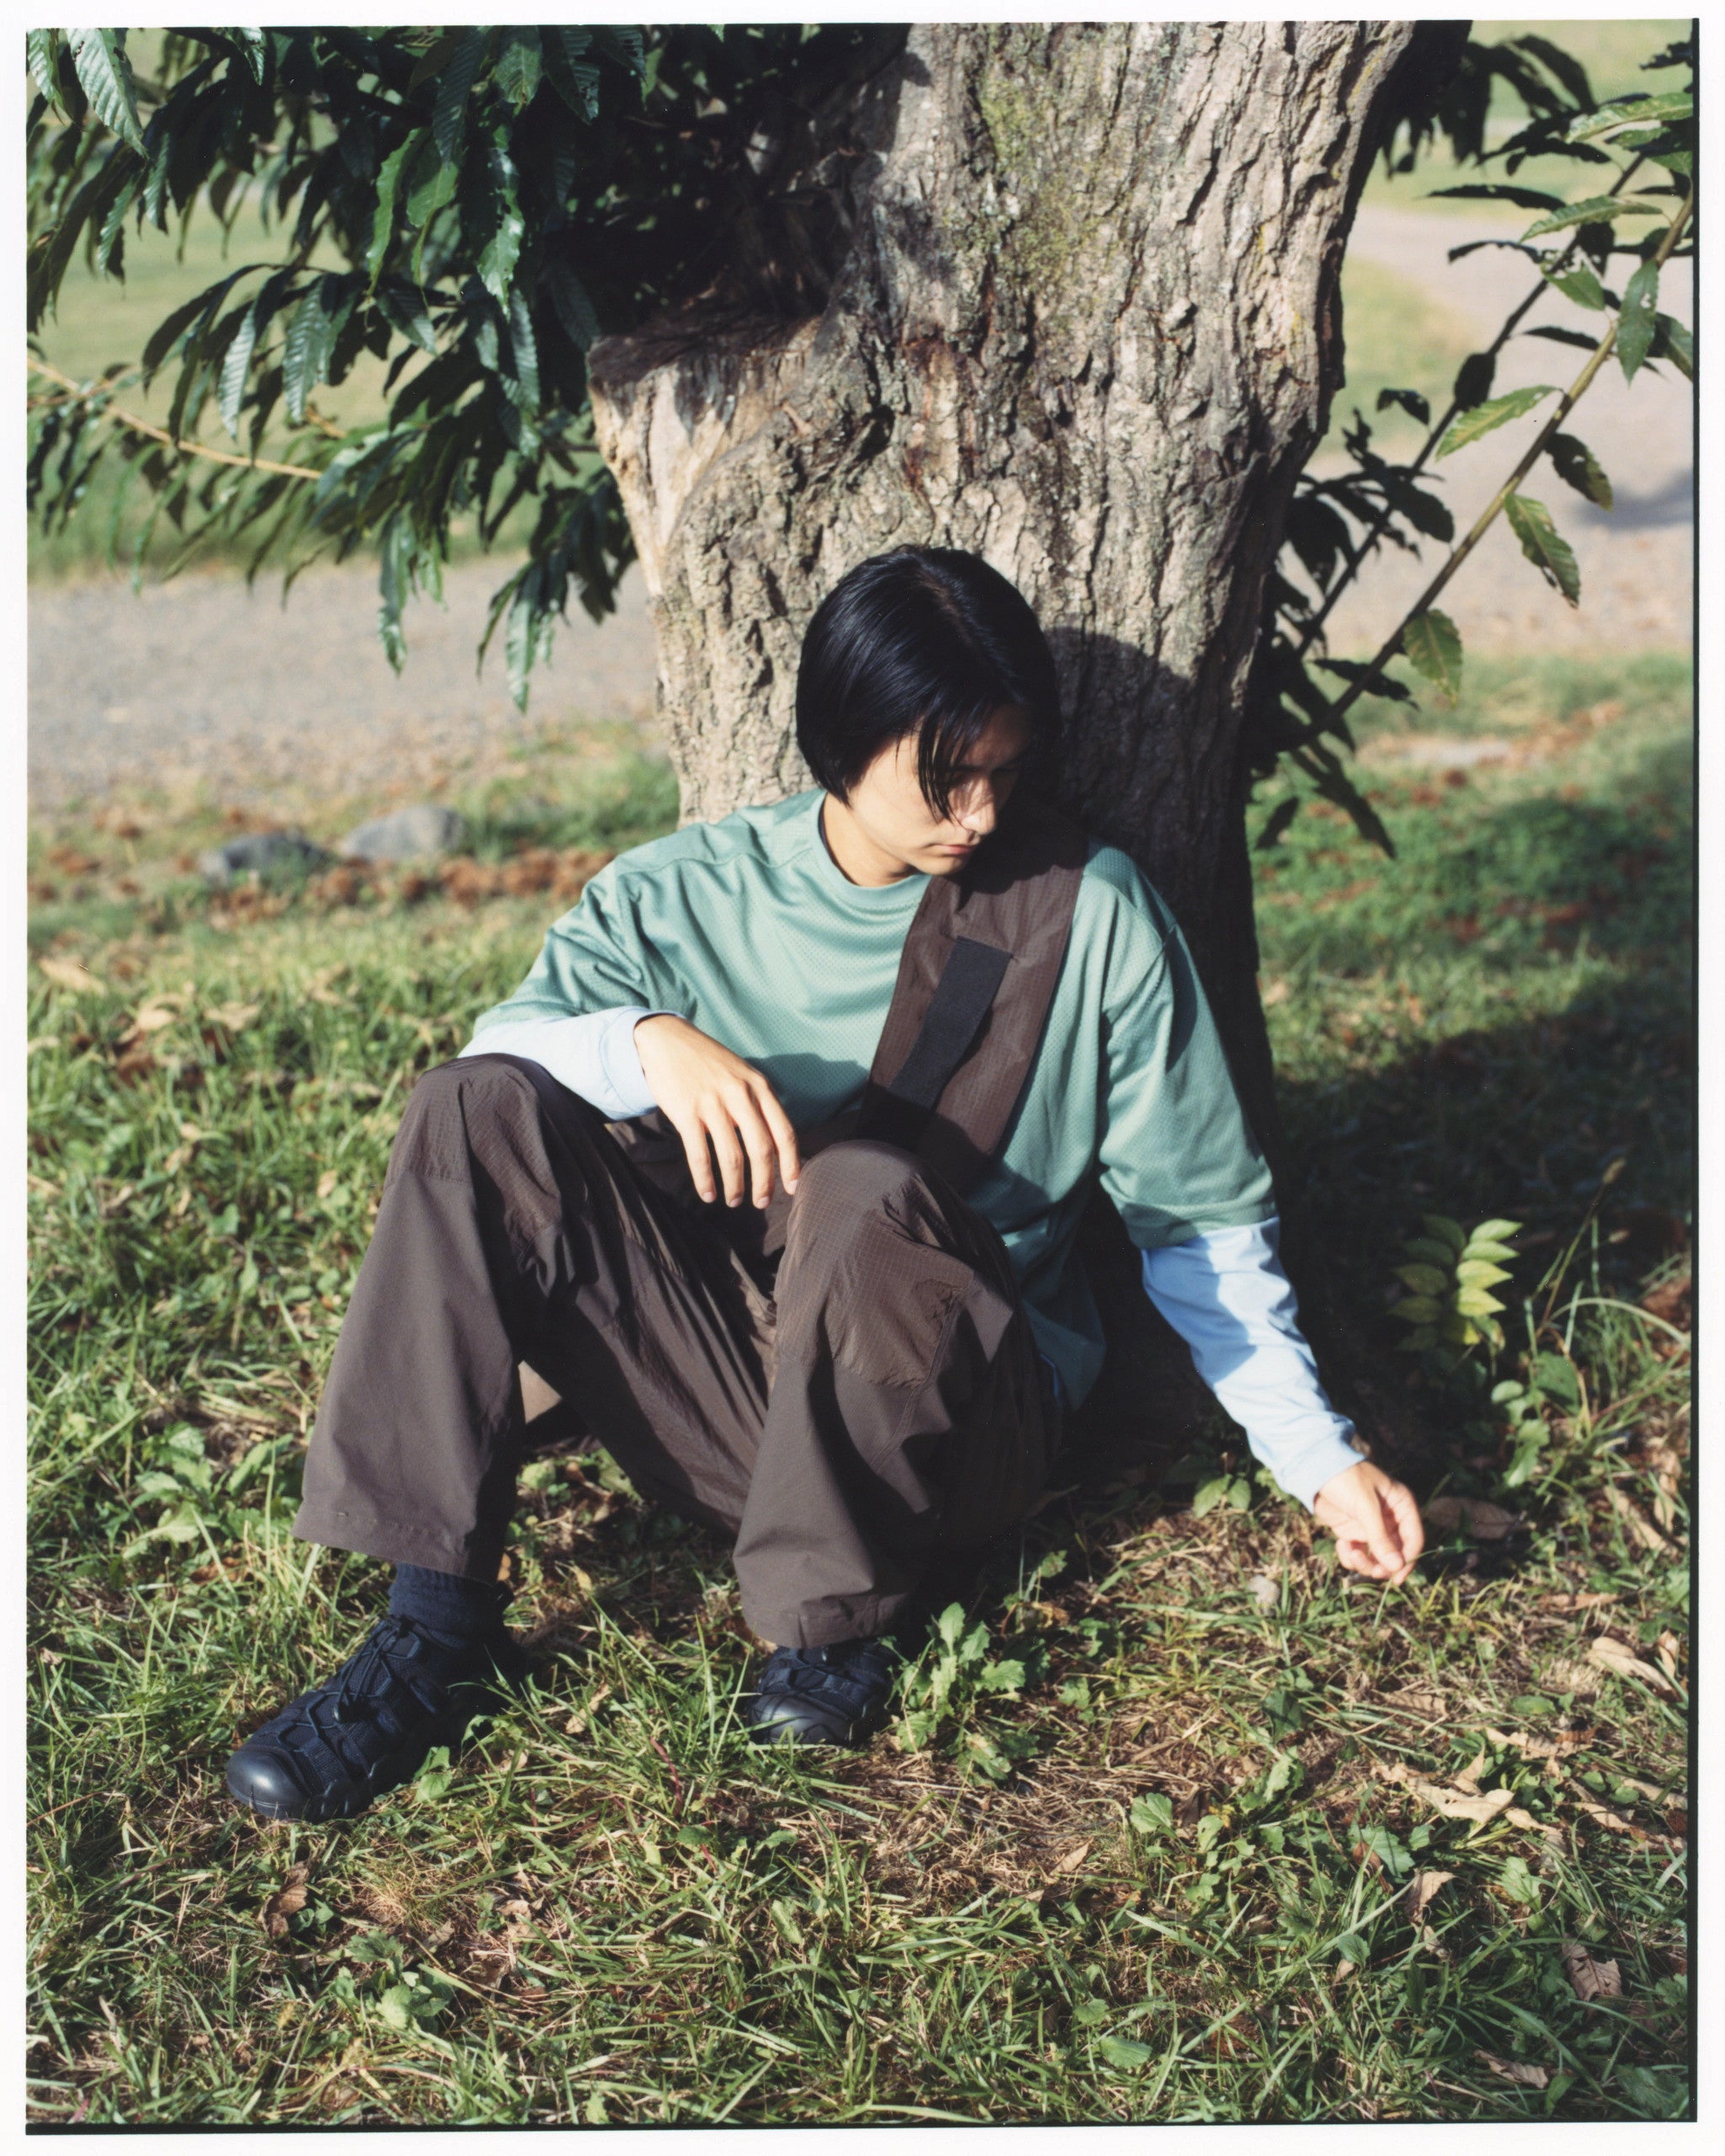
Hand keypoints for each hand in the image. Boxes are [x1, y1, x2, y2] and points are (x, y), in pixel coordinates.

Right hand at [633, 1014, 800, 1207]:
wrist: (667, 1040)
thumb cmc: (708, 1063)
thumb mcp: (742, 1074)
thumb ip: (759, 1103)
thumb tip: (775, 1143)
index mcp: (759, 1087)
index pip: (784, 1132)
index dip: (791, 1164)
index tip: (792, 1187)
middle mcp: (740, 1094)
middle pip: (761, 1149)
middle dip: (764, 1182)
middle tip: (762, 1203)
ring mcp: (712, 1103)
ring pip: (732, 1157)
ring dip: (736, 1186)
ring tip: (735, 1201)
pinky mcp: (686, 1112)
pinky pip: (700, 1155)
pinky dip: (706, 1180)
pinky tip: (708, 1194)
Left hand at [1312, 1460, 1423, 1585]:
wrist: (1316, 1470)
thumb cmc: (1347, 1480)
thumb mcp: (1366, 1507)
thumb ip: (1380, 1537)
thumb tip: (1397, 1567)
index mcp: (1402, 1506)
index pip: (1413, 1539)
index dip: (1408, 1560)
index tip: (1397, 1578)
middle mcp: (1390, 1519)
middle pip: (1395, 1554)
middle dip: (1383, 1565)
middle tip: (1370, 1569)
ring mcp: (1371, 1527)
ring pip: (1376, 1558)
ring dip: (1364, 1562)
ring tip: (1350, 1552)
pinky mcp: (1352, 1532)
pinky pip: (1358, 1555)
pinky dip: (1350, 1556)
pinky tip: (1340, 1544)